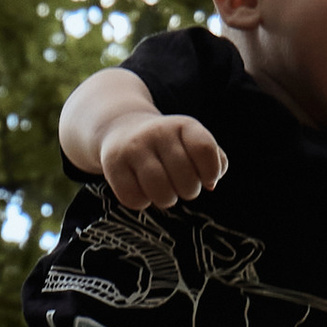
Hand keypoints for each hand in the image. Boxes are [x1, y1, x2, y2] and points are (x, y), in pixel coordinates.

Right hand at [100, 111, 226, 210]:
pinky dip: (141, 202)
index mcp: (183, 125)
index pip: (205, 150)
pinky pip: (134, 199)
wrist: (121, 128)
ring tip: (163, 191)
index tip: (206, 177)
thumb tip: (211, 183)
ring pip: (161, 193)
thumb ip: (213, 160)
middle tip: (180, 185)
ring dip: (166, 200)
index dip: (211, 172)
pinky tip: (141, 189)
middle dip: (189, 191)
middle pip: (187, 180)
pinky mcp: (112, 164)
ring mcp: (134, 148)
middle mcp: (158, 132)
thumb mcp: (192, 142)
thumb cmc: (167, 145)